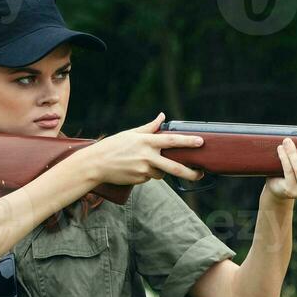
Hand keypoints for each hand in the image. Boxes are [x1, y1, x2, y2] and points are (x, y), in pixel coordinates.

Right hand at [71, 112, 206, 186]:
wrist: (96, 164)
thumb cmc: (113, 146)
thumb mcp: (131, 134)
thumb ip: (149, 127)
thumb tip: (162, 116)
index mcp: (146, 142)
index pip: (172, 141)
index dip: (188, 142)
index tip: (201, 142)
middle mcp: (147, 156)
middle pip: (175, 167)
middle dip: (190, 172)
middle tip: (200, 173)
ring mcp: (144, 170)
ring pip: (162, 172)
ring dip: (160, 169)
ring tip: (142, 162)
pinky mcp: (140, 180)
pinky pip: (150, 177)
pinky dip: (148, 173)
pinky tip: (135, 168)